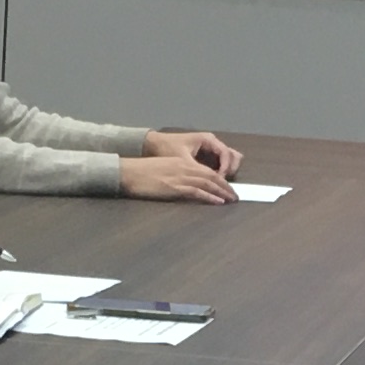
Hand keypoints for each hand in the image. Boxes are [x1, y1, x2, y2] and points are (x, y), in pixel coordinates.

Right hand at [115, 149, 232, 202]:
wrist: (128, 172)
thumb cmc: (142, 173)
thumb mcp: (162, 170)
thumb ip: (176, 176)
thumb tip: (186, 186)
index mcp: (181, 163)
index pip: (206, 170)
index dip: (220, 179)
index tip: (228, 188)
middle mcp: (184, 167)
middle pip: (211, 176)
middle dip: (226, 186)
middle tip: (236, 196)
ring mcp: (180, 177)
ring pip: (207, 183)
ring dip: (222, 192)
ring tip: (232, 200)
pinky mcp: (174, 187)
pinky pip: (196, 191)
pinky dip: (209, 197)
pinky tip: (218, 202)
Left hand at [148, 129, 241, 178]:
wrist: (152, 145)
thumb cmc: (167, 149)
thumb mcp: (182, 160)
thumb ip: (198, 170)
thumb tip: (210, 182)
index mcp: (208, 140)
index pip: (226, 154)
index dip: (226, 168)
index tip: (221, 180)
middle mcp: (213, 143)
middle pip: (233, 155)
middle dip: (231, 170)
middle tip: (224, 183)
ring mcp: (211, 149)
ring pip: (230, 159)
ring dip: (229, 171)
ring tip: (221, 183)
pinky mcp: (207, 156)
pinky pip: (222, 163)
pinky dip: (223, 172)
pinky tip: (216, 182)